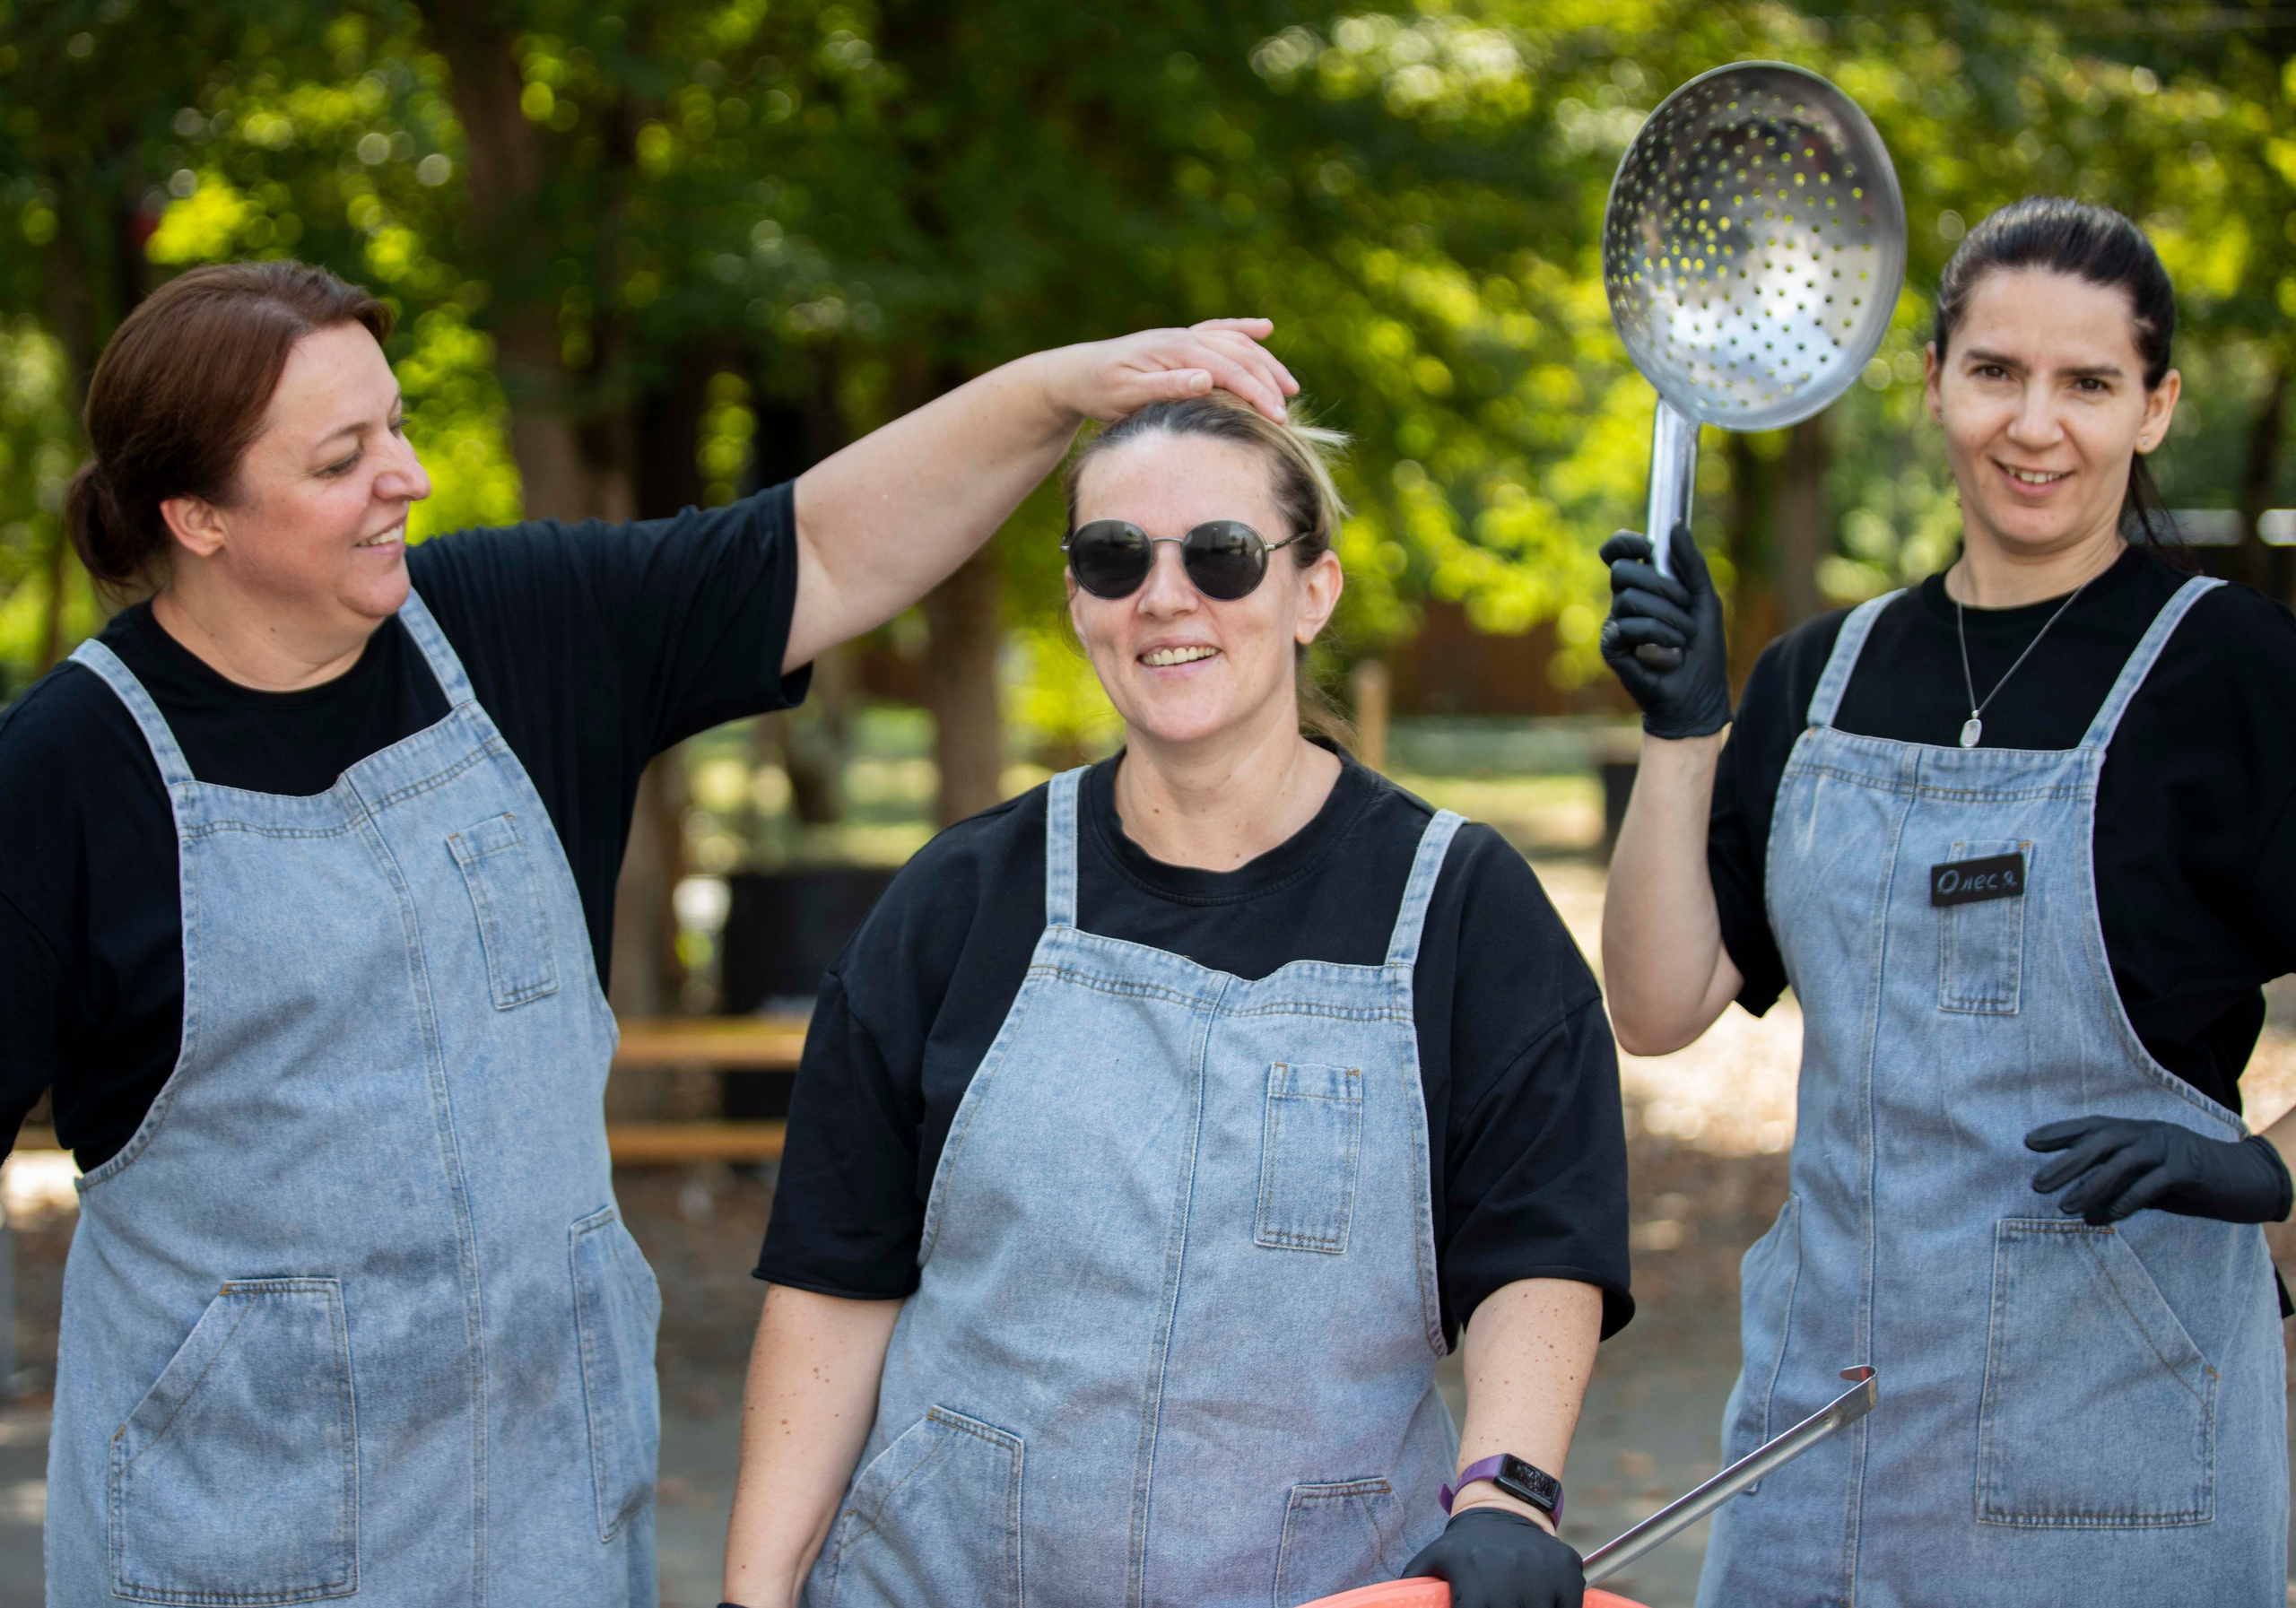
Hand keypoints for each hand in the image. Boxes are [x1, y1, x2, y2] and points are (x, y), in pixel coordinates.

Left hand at [1037, 318, 1298, 424]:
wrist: (1075, 373)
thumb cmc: (1100, 390)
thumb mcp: (1128, 395)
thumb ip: (1168, 387)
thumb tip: (1208, 379)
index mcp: (1175, 350)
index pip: (1229, 370)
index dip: (1257, 394)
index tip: (1278, 418)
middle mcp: (1183, 337)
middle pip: (1240, 355)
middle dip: (1269, 382)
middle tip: (1287, 414)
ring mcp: (1183, 336)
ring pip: (1237, 343)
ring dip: (1266, 363)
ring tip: (1290, 387)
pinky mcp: (1181, 341)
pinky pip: (1221, 330)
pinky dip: (1245, 329)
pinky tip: (1266, 329)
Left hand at [1400, 1506, 1582, 1607]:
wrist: (1504, 1506)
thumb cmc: (1464, 1547)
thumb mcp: (1434, 1561)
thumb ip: (1414, 1587)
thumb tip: (1394, 1601)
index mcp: (1472, 1577)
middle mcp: (1508, 1573)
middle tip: (1498, 1607)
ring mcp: (1542, 1572)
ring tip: (1517, 1603)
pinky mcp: (1568, 1569)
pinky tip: (1543, 1605)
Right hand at [1598, 523, 1730, 739]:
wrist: (1697, 696)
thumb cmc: (1703, 650)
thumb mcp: (1705, 600)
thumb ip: (1692, 564)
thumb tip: (1675, 527)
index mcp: (1644, 586)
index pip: (1617, 553)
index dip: (1624, 543)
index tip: (1648, 547)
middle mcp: (1624, 602)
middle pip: (1621, 571)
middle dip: (1661, 586)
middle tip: (1685, 607)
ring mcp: (1615, 624)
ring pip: (1629, 600)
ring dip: (1669, 619)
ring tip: (1684, 640)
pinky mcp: (1611, 648)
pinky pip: (1627, 627)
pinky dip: (1657, 638)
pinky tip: (1670, 656)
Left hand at [2027, 1117, 2293, 1224]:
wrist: (2244, 1178)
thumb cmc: (2188, 1180)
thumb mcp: (2148, 1179)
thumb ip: (2120, 1185)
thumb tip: (2084, 1209)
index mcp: (2136, 1130)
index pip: (2092, 1126)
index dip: (2060, 1131)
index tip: (2029, 1142)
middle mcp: (2149, 1132)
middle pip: (2100, 1141)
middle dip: (2066, 1162)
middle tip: (2037, 1184)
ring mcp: (2170, 1147)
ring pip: (2122, 1161)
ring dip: (2090, 1185)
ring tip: (2065, 1207)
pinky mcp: (2189, 1168)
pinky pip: (2152, 1183)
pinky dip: (2127, 1199)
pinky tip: (2108, 1216)